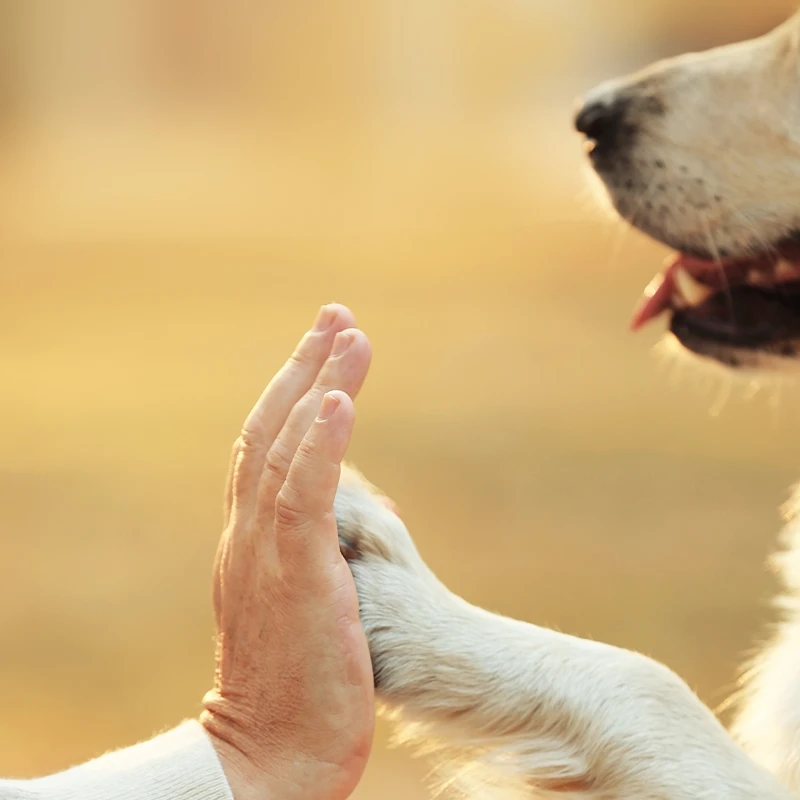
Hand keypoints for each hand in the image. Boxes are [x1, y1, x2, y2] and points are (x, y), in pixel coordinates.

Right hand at [200, 304, 373, 799]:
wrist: (275, 753)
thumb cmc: (295, 682)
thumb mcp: (296, 603)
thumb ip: (308, 552)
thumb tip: (352, 514)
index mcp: (251, 539)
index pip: (265, 449)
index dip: (292, 396)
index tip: (323, 354)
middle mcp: (249, 533)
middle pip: (271, 430)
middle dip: (305, 367)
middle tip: (336, 316)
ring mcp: (267, 551)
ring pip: (287, 448)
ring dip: (319, 385)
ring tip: (350, 334)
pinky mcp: (295, 575)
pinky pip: (303, 494)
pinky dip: (319, 442)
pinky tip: (338, 398)